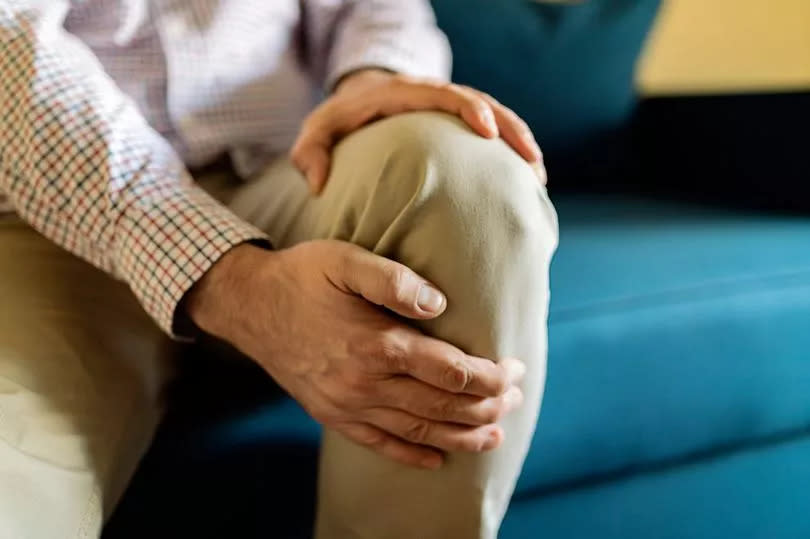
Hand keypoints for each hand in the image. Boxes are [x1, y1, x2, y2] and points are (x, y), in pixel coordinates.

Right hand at [187, 241, 524, 468]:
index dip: (490, 375)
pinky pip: (381, 444)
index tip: (514, 368)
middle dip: (487, 406)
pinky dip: (413, 454)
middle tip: (517, 399)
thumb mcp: (345, 261)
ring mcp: (348, 405)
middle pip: (443, 405)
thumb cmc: (302, 277)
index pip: (452, 371)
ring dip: (462, 436)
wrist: (249, 306)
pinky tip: (436, 459)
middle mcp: (366, 383)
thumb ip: (394, 280)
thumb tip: (440, 304)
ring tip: (495, 437)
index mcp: (377, 344)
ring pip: (419, 431)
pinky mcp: (333, 415)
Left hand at [292, 69, 544, 193]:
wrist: (359, 100)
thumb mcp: (316, 132)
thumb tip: (318, 182)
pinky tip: (526, 178)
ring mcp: (451, 109)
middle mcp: (434, 97)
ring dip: (519, 141)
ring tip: (539, 174)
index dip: (468, 107)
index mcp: (405, 94)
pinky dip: (510, 149)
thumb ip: (310, 152)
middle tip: (532, 162)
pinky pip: (492, 130)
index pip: (443, 94)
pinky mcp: (460, 123)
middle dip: (510, 129)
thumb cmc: (340, 120)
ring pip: (496, 116)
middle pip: (482, 103)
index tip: (486, 130)